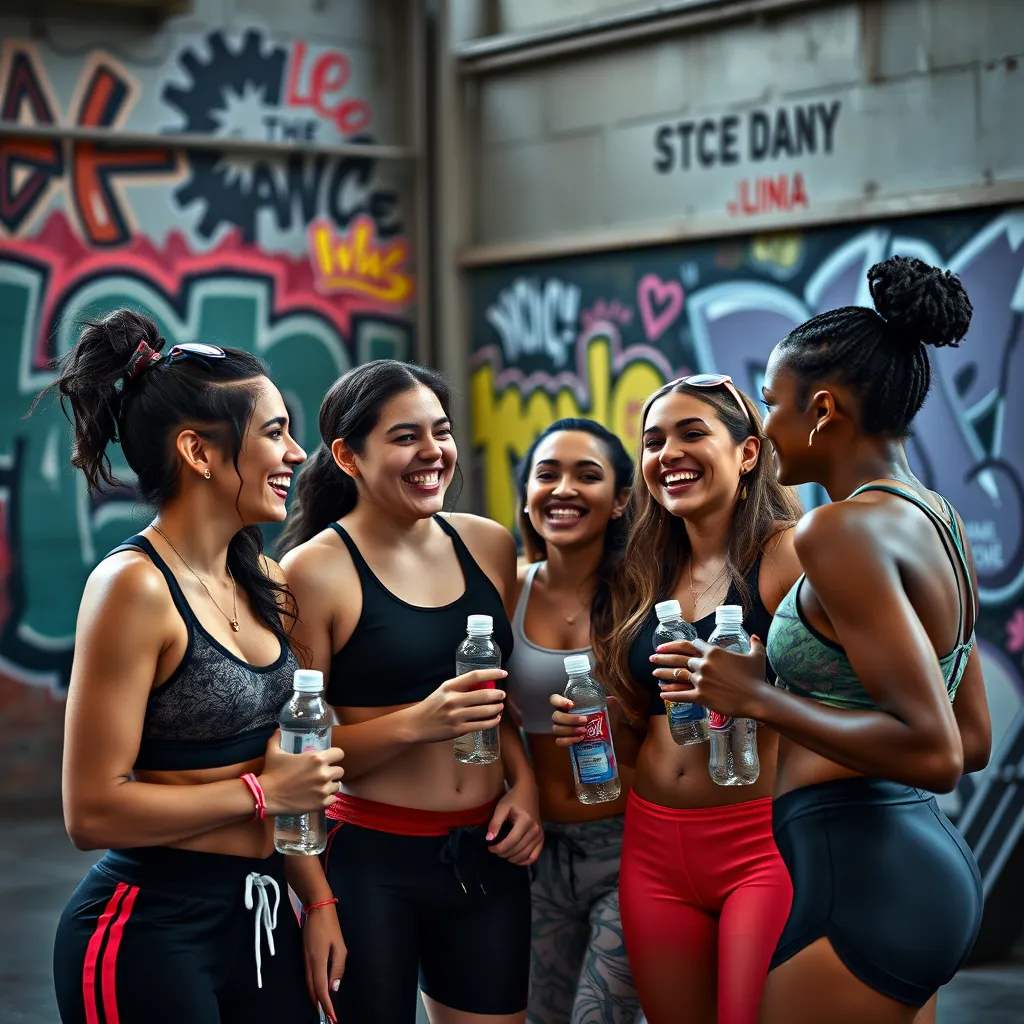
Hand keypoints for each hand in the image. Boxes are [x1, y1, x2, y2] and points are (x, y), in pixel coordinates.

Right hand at [258, 730, 344, 816]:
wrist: (266, 796)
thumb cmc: (271, 773)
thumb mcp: (274, 752)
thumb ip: (277, 739)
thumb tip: (278, 730)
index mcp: (317, 759)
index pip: (340, 753)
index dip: (335, 756)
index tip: (329, 759)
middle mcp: (324, 773)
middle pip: (340, 771)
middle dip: (332, 771)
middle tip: (322, 774)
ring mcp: (323, 790)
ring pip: (337, 786)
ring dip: (330, 785)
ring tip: (320, 786)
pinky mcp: (321, 804)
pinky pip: (333, 799)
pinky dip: (328, 798)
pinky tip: (319, 796)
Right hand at [302, 901, 345, 1023]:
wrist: (316, 908)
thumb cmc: (330, 926)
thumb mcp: (339, 946)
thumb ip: (337, 967)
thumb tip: (334, 987)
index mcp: (318, 962)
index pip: (321, 990)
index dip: (326, 1005)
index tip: (332, 1017)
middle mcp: (309, 964)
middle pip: (313, 990)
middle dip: (320, 1005)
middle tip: (328, 1017)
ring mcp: (305, 960)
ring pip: (309, 985)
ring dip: (316, 998)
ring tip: (324, 1008)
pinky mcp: (305, 956)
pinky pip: (308, 977)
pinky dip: (313, 988)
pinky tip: (318, 991)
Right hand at [412, 669, 507, 742]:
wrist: (415, 724)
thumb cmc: (431, 706)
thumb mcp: (443, 691)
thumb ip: (460, 687)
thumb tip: (483, 685)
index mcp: (450, 687)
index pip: (474, 676)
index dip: (492, 673)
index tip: (503, 673)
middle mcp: (453, 700)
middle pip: (483, 694)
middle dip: (497, 694)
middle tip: (502, 694)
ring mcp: (456, 716)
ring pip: (484, 711)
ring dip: (497, 708)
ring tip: (500, 706)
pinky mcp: (458, 730)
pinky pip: (480, 725)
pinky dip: (492, 722)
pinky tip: (495, 719)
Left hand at [486, 782, 543, 865]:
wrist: (527, 792)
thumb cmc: (513, 798)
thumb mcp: (501, 807)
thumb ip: (495, 823)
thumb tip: (489, 839)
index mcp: (525, 821)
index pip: (511, 841)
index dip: (499, 848)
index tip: (490, 848)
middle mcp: (535, 829)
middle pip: (518, 849)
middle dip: (504, 853)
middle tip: (494, 851)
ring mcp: (540, 834)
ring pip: (526, 855)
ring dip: (513, 858)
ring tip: (503, 854)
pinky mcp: (541, 837)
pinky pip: (535, 855)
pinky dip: (525, 861)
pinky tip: (515, 860)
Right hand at [550, 693, 623, 747]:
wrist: (614, 735)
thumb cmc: (609, 718)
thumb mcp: (611, 707)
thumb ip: (609, 701)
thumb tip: (608, 700)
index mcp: (570, 704)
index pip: (554, 699)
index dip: (559, 701)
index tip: (572, 705)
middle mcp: (563, 715)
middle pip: (556, 716)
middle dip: (570, 718)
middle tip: (585, 720)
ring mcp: (563, 729)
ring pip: (556, 729)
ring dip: (570, 730)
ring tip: (584, 732)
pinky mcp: (566, 741)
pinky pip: (559, 741)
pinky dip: (568, 740)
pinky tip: (579, 739)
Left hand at [653, 638, 770, 719]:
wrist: (758, 698)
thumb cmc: (757, 677)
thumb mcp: (756, 656)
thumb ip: (754, 644)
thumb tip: (755, 636)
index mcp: (714, 652)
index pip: (693, 644)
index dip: (680, 645)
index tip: (670, 646)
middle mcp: (704, 663)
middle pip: (679, 658)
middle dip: (664, 656)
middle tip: (653, 656)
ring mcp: (701, 680)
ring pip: (677, 674)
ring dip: (663, 673)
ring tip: (653, 673)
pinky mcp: (701, 696)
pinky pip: (682, 695)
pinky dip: (671, 695)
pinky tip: (662, 695)